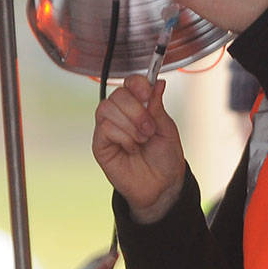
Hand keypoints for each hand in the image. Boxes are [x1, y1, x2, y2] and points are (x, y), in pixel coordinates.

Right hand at [92, 74, 184, 222]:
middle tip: (149, 129)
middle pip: (118, 94)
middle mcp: (121, 115)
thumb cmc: (164, 158)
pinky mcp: (100, 145)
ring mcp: (108, 129)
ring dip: (130, 125)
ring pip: (107, 108)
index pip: (130, 83)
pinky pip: (105, 128)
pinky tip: (131, 148)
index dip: (137, 84)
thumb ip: (157, 106)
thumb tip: (157, 83)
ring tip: (142, 140)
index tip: (148, 94)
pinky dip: (123, 137)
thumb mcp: (167, 129)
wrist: (162, 185)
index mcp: (138, 107)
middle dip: (137, 110)